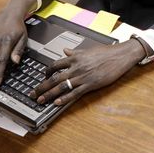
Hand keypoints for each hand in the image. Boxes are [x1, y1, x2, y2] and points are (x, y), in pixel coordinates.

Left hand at [29, 38, 145, 106]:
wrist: (120, 55)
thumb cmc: (107, 52)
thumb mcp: (88, 50)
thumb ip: (75, 52)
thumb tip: (65, 51)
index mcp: (75, 58)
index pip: (55, 65)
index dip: (47, 71)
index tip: (43, 76)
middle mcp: (76, 67)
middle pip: (54, 78)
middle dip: (42, 87)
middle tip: (33, 94)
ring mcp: (82, 77)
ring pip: (61, 87)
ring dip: (49, 94)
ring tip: (41, 100)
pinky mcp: (90, 84)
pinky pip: (74, 93)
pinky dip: (64, 98)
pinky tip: (57, 102)